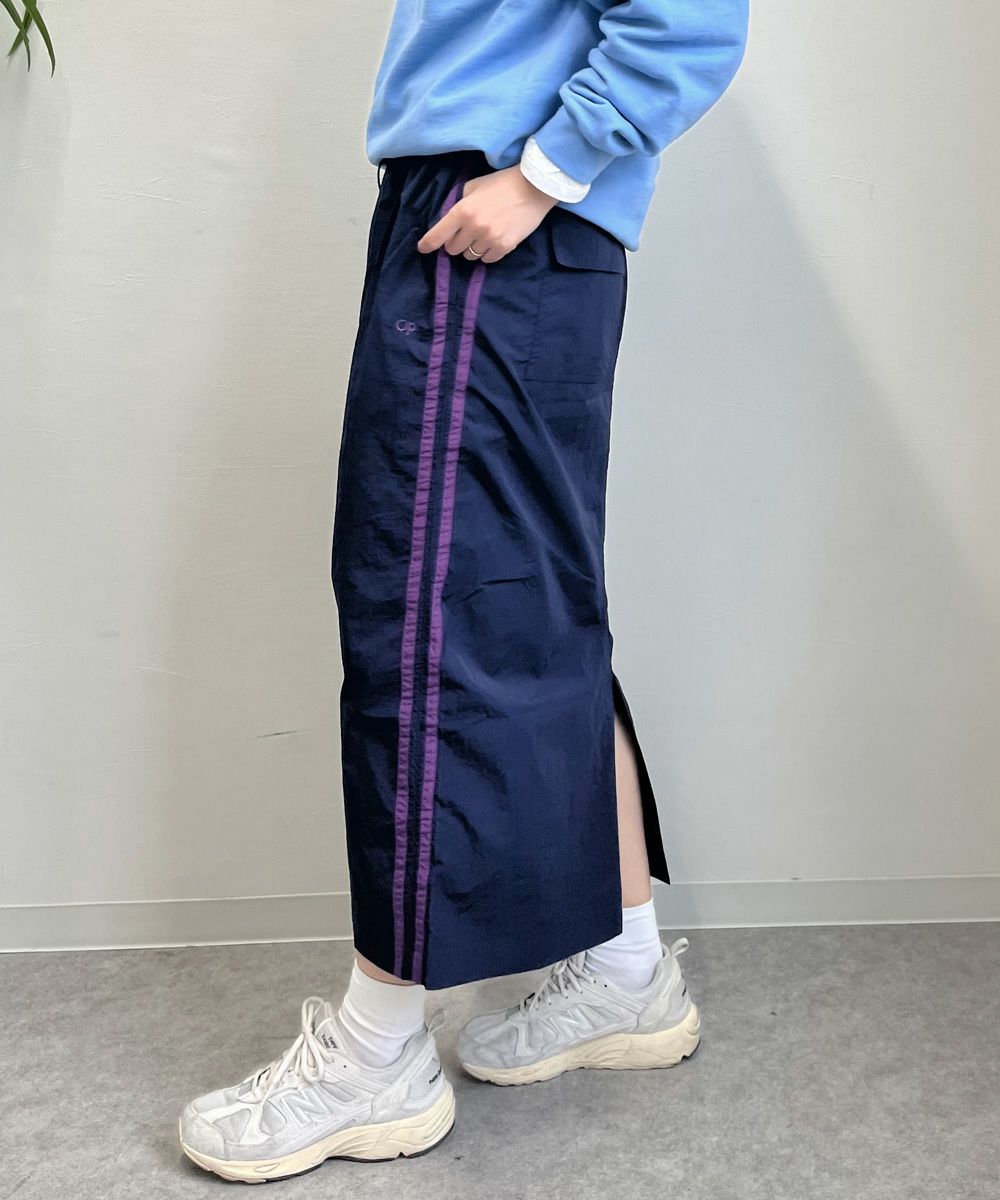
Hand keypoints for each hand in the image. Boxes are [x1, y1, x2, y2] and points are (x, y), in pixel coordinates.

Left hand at [417, 165, 557, 263]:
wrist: (534, 188)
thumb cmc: (502, 183)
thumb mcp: (474, 186)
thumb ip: (460, 203)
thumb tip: (452, 219)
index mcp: (462, 210)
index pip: (438, 235)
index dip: (427, 244)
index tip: (423, 248)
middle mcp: (474, 227)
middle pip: (453, 249)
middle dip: (455, 243)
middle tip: (464, 234)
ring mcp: (490, 239)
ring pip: (470, 256)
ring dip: (471, 249)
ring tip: (482, 236)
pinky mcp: (504, 247)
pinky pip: (487, 260)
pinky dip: (486, 254)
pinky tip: (493, 241)